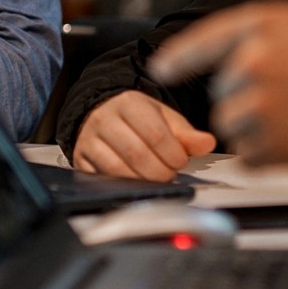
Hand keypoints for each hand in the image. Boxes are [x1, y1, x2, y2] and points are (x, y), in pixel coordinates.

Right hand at [72, 90, 215, 181]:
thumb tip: (208, 143)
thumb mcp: (164, 119)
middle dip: (160, 171)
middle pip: (136, 153)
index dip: (173, 154)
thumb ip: (186, 134)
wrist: (101, 113)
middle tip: (170, 174)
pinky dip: (122, 185)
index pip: (155, 134)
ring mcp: (89, 139)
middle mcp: (105, 119)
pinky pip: (101, 178)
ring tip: (156, 179)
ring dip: (142, 180)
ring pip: (117, 168)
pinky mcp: (80, 158)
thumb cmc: (138, 118)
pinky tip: (136, 183)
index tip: (181, 161)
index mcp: (129, 103)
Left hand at [150, 0, 287, 163]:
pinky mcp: (267, 145)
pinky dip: (269, 155)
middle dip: (250, 97)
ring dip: (259, 128)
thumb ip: (269, 37)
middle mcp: (250, 61)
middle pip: (223, 90)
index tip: (162, 69)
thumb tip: (239, 57)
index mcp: (262, 24)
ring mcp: (256, 104)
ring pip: (233, 125)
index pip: (204, 40)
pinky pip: (248, 156)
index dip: (180, 57)